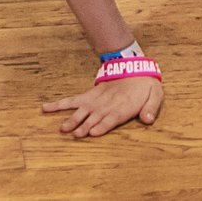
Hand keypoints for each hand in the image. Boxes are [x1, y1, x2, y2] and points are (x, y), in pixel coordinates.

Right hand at [41, 75, 161, 138]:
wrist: (134, 66)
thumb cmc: (145, 85)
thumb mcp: (155, 94)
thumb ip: (151, 108)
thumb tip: (147, 120)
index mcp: (123, 106)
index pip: (111, 118)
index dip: (102, 125)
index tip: (92, 132)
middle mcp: (107, 104)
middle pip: (94, 117)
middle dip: (84, 125)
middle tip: (74, 134)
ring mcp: (96, 100)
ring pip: (81, 110)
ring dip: (72, 119)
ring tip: (62, 128)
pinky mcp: (89, 95)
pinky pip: (72, 100)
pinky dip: (60, 104)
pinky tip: (46, 108)